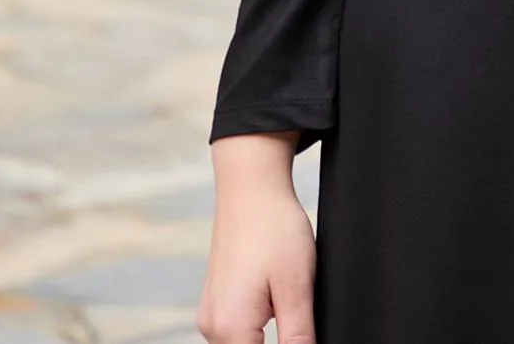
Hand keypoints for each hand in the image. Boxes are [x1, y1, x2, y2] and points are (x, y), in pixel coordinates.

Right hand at [197, 131, 316, 343]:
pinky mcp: (217, 302)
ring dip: (268, 341)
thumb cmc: (274, 228)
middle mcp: (212, 327)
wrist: (251, 186)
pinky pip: (237, 331)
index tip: (302, 334)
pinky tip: (278, 303)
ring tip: (290, 306)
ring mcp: (211, 314)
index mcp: (230, 329)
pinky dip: (258, 330)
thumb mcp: (297, 286)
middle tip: (299, 317)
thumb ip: (299, 337)